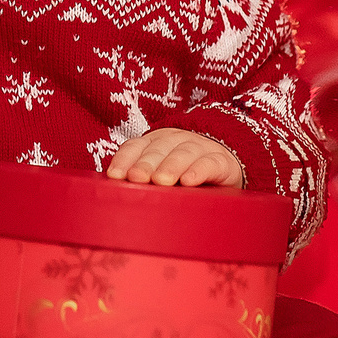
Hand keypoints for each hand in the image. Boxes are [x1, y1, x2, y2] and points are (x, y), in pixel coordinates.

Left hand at [106, 128, 242, 188]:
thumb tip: (111, 196)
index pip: (136, 146)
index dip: (125, 160)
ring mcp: (200, 148)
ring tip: (161, 181)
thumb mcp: (161, 174)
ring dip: (170, 166)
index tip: (115, 176)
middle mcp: (176, 141)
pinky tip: (188, 182)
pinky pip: (209, 163)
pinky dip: (198, 171)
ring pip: (183, 153)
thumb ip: (141, 180)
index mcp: (156, 142)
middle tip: (136, 178)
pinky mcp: (221, 161)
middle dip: (145, 164)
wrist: (226, 166)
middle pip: (157, 150)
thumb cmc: (184, 175)